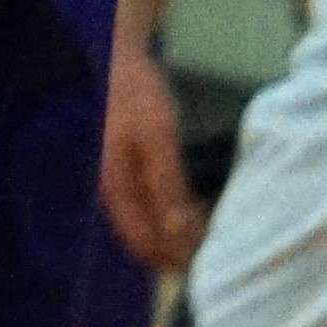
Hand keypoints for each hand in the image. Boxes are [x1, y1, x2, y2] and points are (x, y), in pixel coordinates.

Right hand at [102, 42, 205, 272]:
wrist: (125, 62)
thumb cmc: (140, 98)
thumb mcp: (158, 137)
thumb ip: (166, 184)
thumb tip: (176, 232)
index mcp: (116, 188)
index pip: (141, 242)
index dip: (170, 257)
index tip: (202, 264)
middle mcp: (116, 193)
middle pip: (144, 238)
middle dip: (174, 251)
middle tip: (210, 255)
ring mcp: (123, 183)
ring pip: (148, 225)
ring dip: (175, 237)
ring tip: (207, 238)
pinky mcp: (134, 173)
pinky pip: (151, 208)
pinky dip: (172, 217)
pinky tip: (194, 213)